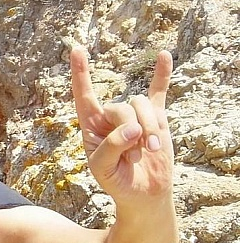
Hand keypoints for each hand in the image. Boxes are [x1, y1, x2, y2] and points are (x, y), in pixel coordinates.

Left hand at [70, 46, 173, 202]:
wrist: (142, 193)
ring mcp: (134, 115)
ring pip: (141, 104)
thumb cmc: (116, 180)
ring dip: (150, 129)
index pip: (83, 95)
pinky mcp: (155, 117)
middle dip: (132, 130)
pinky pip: (158, 91)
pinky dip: (162, 74)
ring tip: (149, 150)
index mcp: (90, 125)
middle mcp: (110, 116)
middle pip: (122, 106)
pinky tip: (165, 55)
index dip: (80, 73)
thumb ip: (112, 147)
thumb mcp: (103, 169)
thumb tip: (133, 128)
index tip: (77, 49)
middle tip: (136, 155)